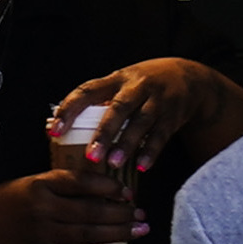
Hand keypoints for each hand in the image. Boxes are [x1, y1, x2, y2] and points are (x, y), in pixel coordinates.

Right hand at [0, 168, 137, 243]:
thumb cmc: (3, 203)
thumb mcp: (28, 182)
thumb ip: (60, 183)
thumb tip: (98, 188)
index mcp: (39, 186)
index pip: (80, 182)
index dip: (107, 186)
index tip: (124, 190)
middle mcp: (43, 209)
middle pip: (90, 211)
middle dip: (120, 212)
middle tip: (140, 212)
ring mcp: (44, 233)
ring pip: (89, 234)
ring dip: (118, 233)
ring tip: (140, 230)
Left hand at [53, 57, 242, 170]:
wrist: (189, 77)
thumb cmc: (142, 85)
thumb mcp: (121, 84)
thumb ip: (97, 103)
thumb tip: (59, 128)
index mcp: (116, 79)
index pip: (87, 91)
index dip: (69, 109)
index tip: (54, 130)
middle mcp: (137, 87)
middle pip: (119, 109)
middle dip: (104, 132)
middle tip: (90, 155)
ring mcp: (157, 101)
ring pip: (141, 123)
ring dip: (127, 144)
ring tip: (113, 163)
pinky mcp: (174, 115)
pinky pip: (162, 135)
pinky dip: (151, 151)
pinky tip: (141, 166)